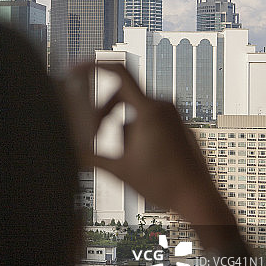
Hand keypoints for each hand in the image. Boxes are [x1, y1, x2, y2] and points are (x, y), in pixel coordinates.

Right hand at [67, 62, 235, 232]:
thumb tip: (68, 153)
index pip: (118, 72)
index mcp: (149, 110)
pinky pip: (149, 118)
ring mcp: (173, 115)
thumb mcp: (120, 170)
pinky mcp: (177, 125)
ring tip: (123, 156)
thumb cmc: (166, 185)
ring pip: (134, 110)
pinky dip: (135, 131)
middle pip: (121, 95)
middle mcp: (163, 106)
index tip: (77, 69)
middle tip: (93, 134)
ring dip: (120, 127)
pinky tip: (138, 158)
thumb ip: (90, 158)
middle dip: (103, 112)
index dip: (94, 66)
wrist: (198, 199)